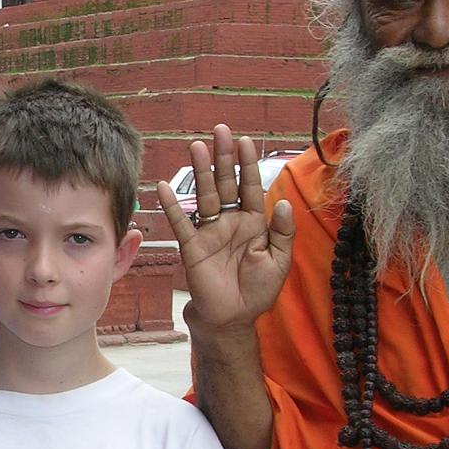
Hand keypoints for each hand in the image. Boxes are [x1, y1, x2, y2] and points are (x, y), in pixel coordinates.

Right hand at [155, 125, 294, 332]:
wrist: (233, 318)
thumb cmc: (258, 291)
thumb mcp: (280, 262)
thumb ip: (284, 233)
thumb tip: (284, 202)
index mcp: (254, 223)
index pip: (251, 187)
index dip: (247, 164)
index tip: (245, 141)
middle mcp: (231, 221)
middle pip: (226, 182)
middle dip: (224, 157)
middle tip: (220, 130)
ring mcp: (210, 231)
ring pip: (205, 195)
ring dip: (200, 171)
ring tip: (197, 146)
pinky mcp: (192, 246)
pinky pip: (181, 223)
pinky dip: (173, 205)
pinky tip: (164, 187)